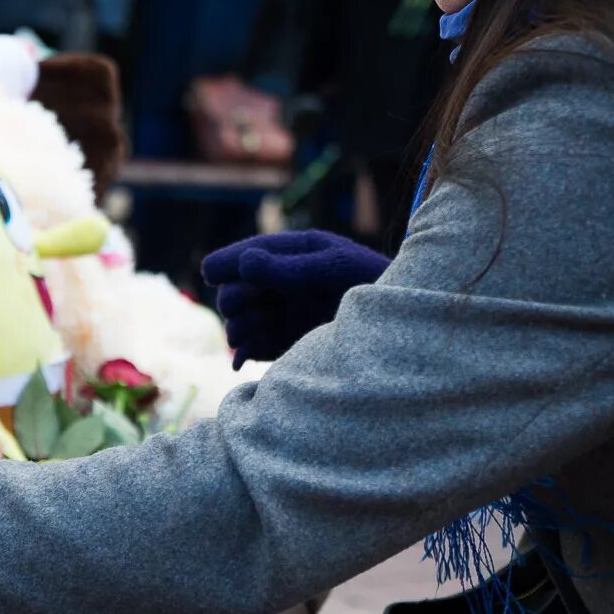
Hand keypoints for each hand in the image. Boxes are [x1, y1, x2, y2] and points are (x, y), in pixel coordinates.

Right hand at [201, 231, 391, 367]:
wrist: (400, 329)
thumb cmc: (373, 286)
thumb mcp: (336, 269)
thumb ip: (291, 268)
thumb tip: (245, 263)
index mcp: (290, 254)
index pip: (243, 256)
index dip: (225, 264)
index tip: (213, 274)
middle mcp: (279, 285)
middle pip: (233, 292)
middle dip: (235, 300)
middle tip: (248, 308)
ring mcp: (281, 315)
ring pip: (237, 322)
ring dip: (237, 328)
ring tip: (249, 333)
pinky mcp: (284, 344)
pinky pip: (251, 348)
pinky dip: (244, 353)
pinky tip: (242, 359)